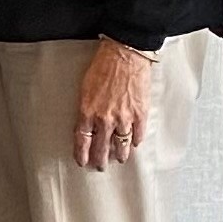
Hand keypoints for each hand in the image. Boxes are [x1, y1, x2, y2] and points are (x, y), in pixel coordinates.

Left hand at [73, 37, 150, 169]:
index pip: (82, 140)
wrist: (124, 55)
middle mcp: (105, 119)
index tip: (82, 161)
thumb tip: (88, 122)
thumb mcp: (85, 87)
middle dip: (100, 160)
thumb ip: (87, 107)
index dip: (82, 153)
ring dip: (120, 154)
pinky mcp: (140, 115)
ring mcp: (124, 119)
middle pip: (102, 148)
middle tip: (100, 166)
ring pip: (122, 145)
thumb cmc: (103, 66)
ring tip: (120, 159)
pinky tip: (135, 143)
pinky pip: (138, 135)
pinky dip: (136, 141)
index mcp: (88, 111)